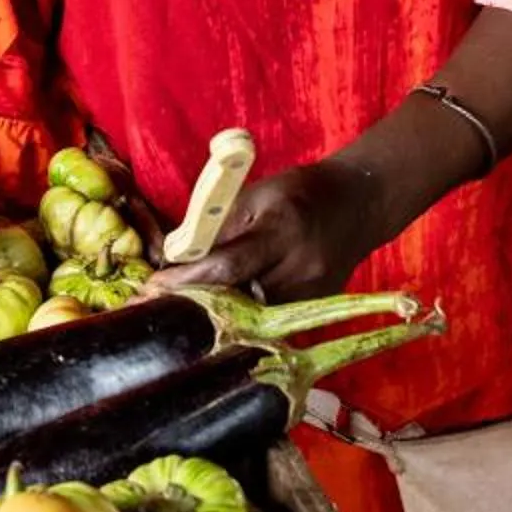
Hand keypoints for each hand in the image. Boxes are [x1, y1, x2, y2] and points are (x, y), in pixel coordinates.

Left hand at [148, 158, 390, 301]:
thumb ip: (219, 228)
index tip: (153, 288)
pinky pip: (274, 320)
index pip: (228, 265)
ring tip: (192, 308)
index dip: (188, 280)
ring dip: (222, 313)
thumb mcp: (256, 194)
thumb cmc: (300, 191)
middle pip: (240, 300)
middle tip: (162, 305)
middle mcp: (301, 268)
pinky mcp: (319, 309)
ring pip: (255, 318)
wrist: (359, 202)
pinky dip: (249, 316)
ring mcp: (314, 294)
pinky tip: (230, 311)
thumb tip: (177, 259)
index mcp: (282, 229)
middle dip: (199, 303)